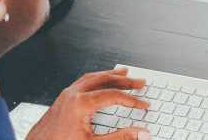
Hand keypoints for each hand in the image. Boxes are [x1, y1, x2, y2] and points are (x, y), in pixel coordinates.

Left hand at [25, 67, 151, 139]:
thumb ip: (120, 138)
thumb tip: (142, 134)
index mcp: (81, 104)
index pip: (114, 96)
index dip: (132, 100)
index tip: (144, 105)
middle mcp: (73, 94)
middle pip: (105, 80)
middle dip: (125, 81)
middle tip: (140, 82)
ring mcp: (66, 94)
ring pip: (93, 77)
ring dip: (110, 75)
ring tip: (124, 74)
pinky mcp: (63, 97)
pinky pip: (83, 81)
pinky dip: (97, 78)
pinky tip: (101, 81)